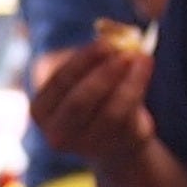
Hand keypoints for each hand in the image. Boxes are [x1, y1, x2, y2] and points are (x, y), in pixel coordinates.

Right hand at [29, 38, 153, 176]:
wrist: (113, 136)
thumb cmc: (95, 95)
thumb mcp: (86, 73)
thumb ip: (95, 57)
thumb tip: (117, 37)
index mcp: (41, 110)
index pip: (60, 83)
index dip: (83, 62)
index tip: (106, 44)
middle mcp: (57, 133)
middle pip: (80, 103)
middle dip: (104, 74)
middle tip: (126, 52)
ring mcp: (86, 146)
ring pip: (110, 112)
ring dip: (129, 81)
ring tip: (142, 57)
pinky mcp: (114, 149)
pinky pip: (129, 119)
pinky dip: (139, 90)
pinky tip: (144, 68)